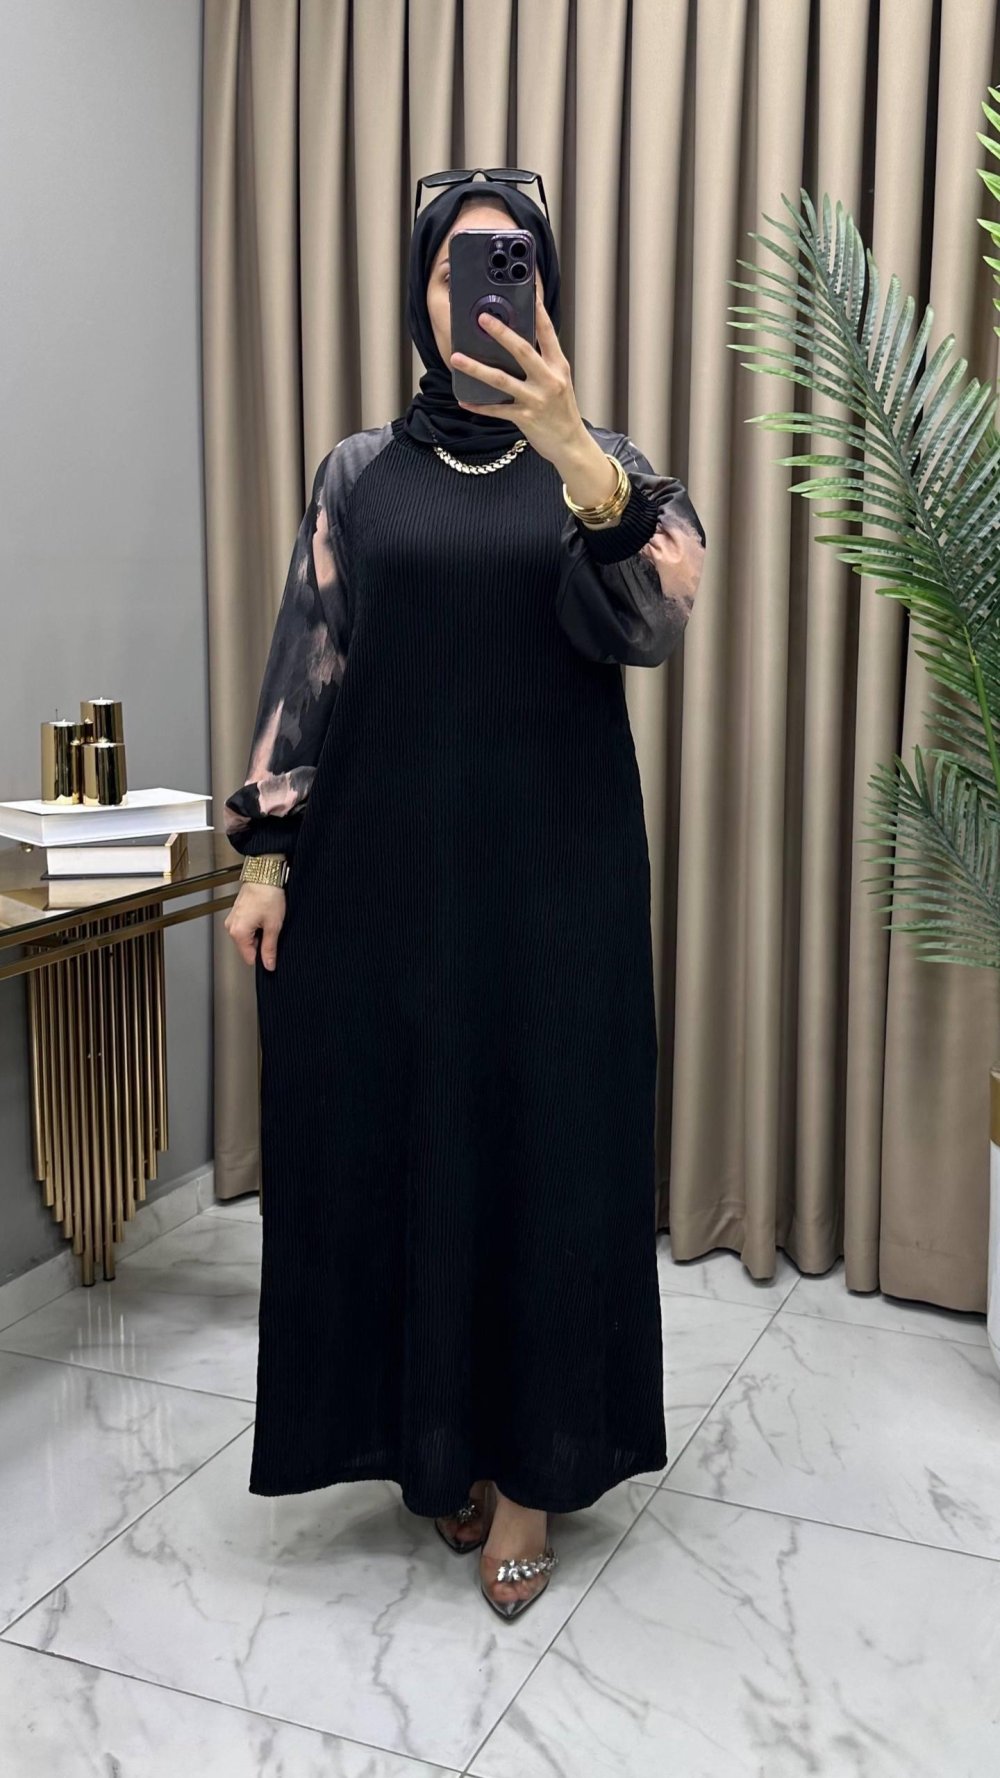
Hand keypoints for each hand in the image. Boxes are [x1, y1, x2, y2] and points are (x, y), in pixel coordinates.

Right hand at [224, 883, 285, 969]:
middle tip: (272, 929)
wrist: (264, 874)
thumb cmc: (268, 895)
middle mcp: (231, 927)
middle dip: (261, 943)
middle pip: (247, 948)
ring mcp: (232, 919)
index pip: (249, 958)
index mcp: (238, 933)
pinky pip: (245, 927)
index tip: (273, 949)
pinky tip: (263, 915)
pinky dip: (255, 925)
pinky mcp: (236, 912)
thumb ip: (269, 948)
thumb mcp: (273, 925)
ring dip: (258, 933)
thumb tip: (269, 964)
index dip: (263, 956)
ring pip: (247, 937)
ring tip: (268, 919)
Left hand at [450, 289, 586, 467]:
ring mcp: (536, 399)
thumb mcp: (559, 382)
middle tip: (482, 318)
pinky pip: (497, 410)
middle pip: (522, 350)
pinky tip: (464, 400)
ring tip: (457, 358)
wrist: (571, 445)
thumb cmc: (562, 412)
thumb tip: (517, 344)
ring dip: (476, 368)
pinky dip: (479, 406)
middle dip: (501, 333)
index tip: (527, 291)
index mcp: (558, 366)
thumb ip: (542, 363)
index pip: (548, 333)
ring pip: (501, 380)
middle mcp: (549, 380)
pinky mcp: (525, 419)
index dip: (538, 311)